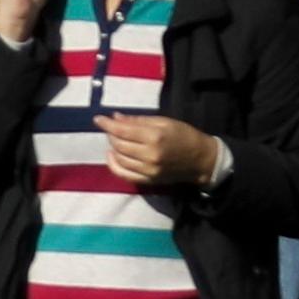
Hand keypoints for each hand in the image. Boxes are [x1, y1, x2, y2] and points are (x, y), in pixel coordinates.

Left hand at [99, 112, 222, 193]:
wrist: (201, 159)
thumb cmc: (183, 135)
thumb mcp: (163, 121)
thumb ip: (138, 121)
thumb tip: (115, 118)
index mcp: (154, 137)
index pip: (122, 131)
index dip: (107, 124)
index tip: (98, 119)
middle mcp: (150, 156)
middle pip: (119, 145)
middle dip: (110, 134)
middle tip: (110, 127)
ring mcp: (149, 171)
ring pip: (120, 159)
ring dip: (112, 148)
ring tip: (114, 139)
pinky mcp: (150, 181)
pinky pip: (125, 175)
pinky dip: (115, 166)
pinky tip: (113, 156)